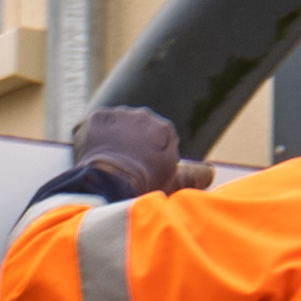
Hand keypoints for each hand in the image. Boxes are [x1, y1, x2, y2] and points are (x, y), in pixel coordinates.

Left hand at [70, 104, 212, 198]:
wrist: (113, 183)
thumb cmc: (146, 186)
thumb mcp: (175, 184)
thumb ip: (195, 176)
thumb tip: (211, 172)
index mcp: (165, 129)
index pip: (155, 142)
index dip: (147, 159)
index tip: (140, 174)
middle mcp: (144, 115)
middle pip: (134, 132)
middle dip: (128, 148)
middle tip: (122, 171)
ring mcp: (118, 114)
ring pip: (113, 128)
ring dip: (109, 143)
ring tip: (106, 166)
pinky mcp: (96, 117)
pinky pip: (91, 127)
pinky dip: (89, 140)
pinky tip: (91, 157)